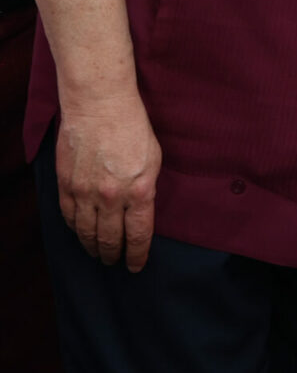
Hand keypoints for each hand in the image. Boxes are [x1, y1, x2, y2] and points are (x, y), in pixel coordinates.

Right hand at [55, 92, 161, 271]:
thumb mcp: (154, 161)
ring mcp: (85, 192)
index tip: (135, 266)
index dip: (136, 255)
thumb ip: (147, 189)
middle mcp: (112, 197)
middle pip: (109, 238)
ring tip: (97, 254)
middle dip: (113, 254)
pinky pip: (68, 216)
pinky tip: (79, 232)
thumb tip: (141, 211)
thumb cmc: (133, 128)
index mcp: (139, 192)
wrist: (100, 106)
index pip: (137, 236)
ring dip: (92, 247)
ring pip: (86, 232)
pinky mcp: (66, 184)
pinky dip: (74, 228)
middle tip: (114, 262)